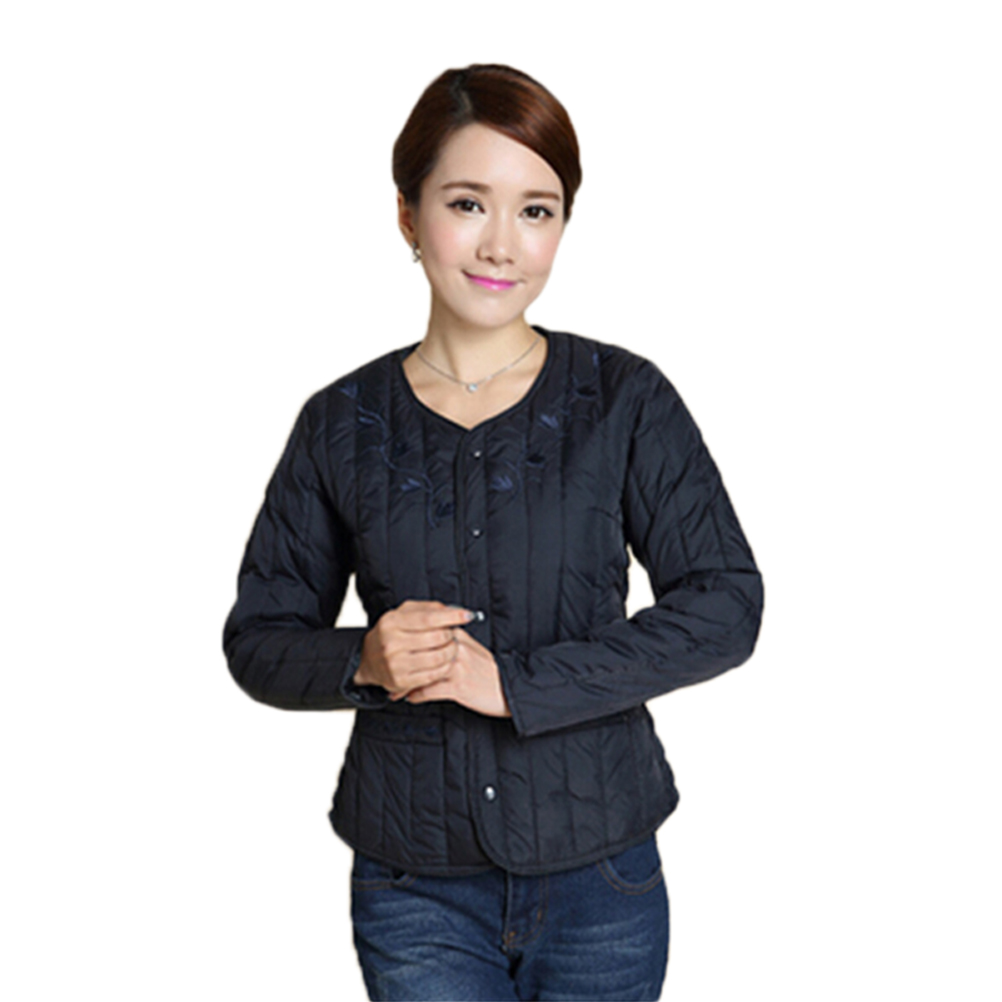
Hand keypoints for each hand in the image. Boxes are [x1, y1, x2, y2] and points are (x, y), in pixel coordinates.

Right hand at [353, 600, 473, 697]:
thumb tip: (453, 610)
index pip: (428, 618)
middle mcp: (391, 643)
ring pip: (437, 658)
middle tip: (454, 633)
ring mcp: (396, 664)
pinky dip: (445, 667)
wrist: (368, 659)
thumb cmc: (391, 633)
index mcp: (392, 622)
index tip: (466, 615)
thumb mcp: (404, 613)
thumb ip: (428, 608)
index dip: (451, 616)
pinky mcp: (401, 681)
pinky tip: (445, 661)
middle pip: (436, 638)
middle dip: (451, 635)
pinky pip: (433, 675)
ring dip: (451, 651)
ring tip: (451, 647)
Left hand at [405, 627, 510, 718]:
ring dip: (406, 682)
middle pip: (421, 651)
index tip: (396, 652)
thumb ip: (453, 641)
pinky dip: (417, 695)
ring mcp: (458, 667)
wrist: (511, 687)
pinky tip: (410, 698)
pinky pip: (430, 690)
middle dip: (403, 663)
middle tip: (388, 673)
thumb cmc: (490, 672)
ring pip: (422, 671)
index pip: (427, 633)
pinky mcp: (459, 686)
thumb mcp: (473, 649)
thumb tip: (432, 640)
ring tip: (395, 690)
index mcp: (459, 637)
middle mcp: (457, 649)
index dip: (408, 644)